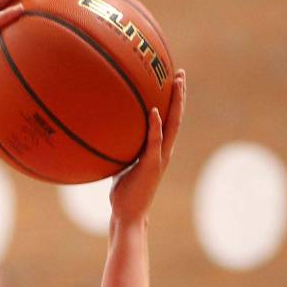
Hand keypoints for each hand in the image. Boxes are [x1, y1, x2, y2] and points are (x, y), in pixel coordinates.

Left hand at [110, 69, 185, 222]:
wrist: (128, 214)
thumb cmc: (124, 192)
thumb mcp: (122, 164)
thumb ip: (122, 148)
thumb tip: (107, 133)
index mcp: (159, 150)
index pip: (170, 120)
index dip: (173, 100)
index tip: (173, 80)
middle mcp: (164, 151)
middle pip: (176, 117)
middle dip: (179, 94)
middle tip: (179, 72)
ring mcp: (160, 157)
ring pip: (172, 125)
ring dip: (175, 103)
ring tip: (176, 83)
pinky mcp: (151, 165)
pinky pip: (155, 141)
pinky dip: (155, 125)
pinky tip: (154, 110)